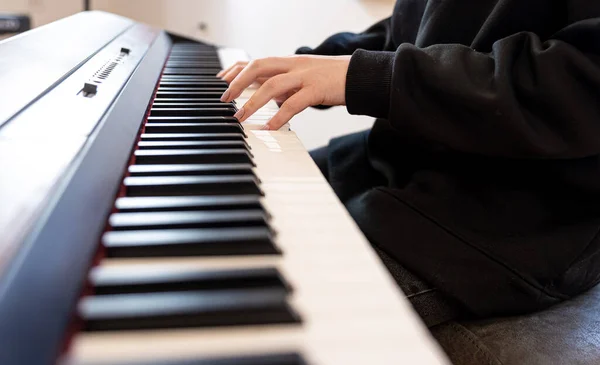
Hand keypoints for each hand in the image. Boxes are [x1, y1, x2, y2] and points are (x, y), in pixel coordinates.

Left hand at [218, 55, 350, 129]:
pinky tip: (271, 127)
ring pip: (272, 84)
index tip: (221, 81)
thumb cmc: (333, 79)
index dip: (236, 69)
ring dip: (252, 101)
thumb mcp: (305, 79)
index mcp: (290, 62)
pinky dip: (280, 115)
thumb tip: (270, 100)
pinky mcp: (317, 89)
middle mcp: (294, 65)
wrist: (361, 76)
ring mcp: (305, 76)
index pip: (256, 61)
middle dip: (238, 82)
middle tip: (224, 99)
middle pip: (259, 66)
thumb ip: (286, 87)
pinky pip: (294, 103)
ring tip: (241, 117)